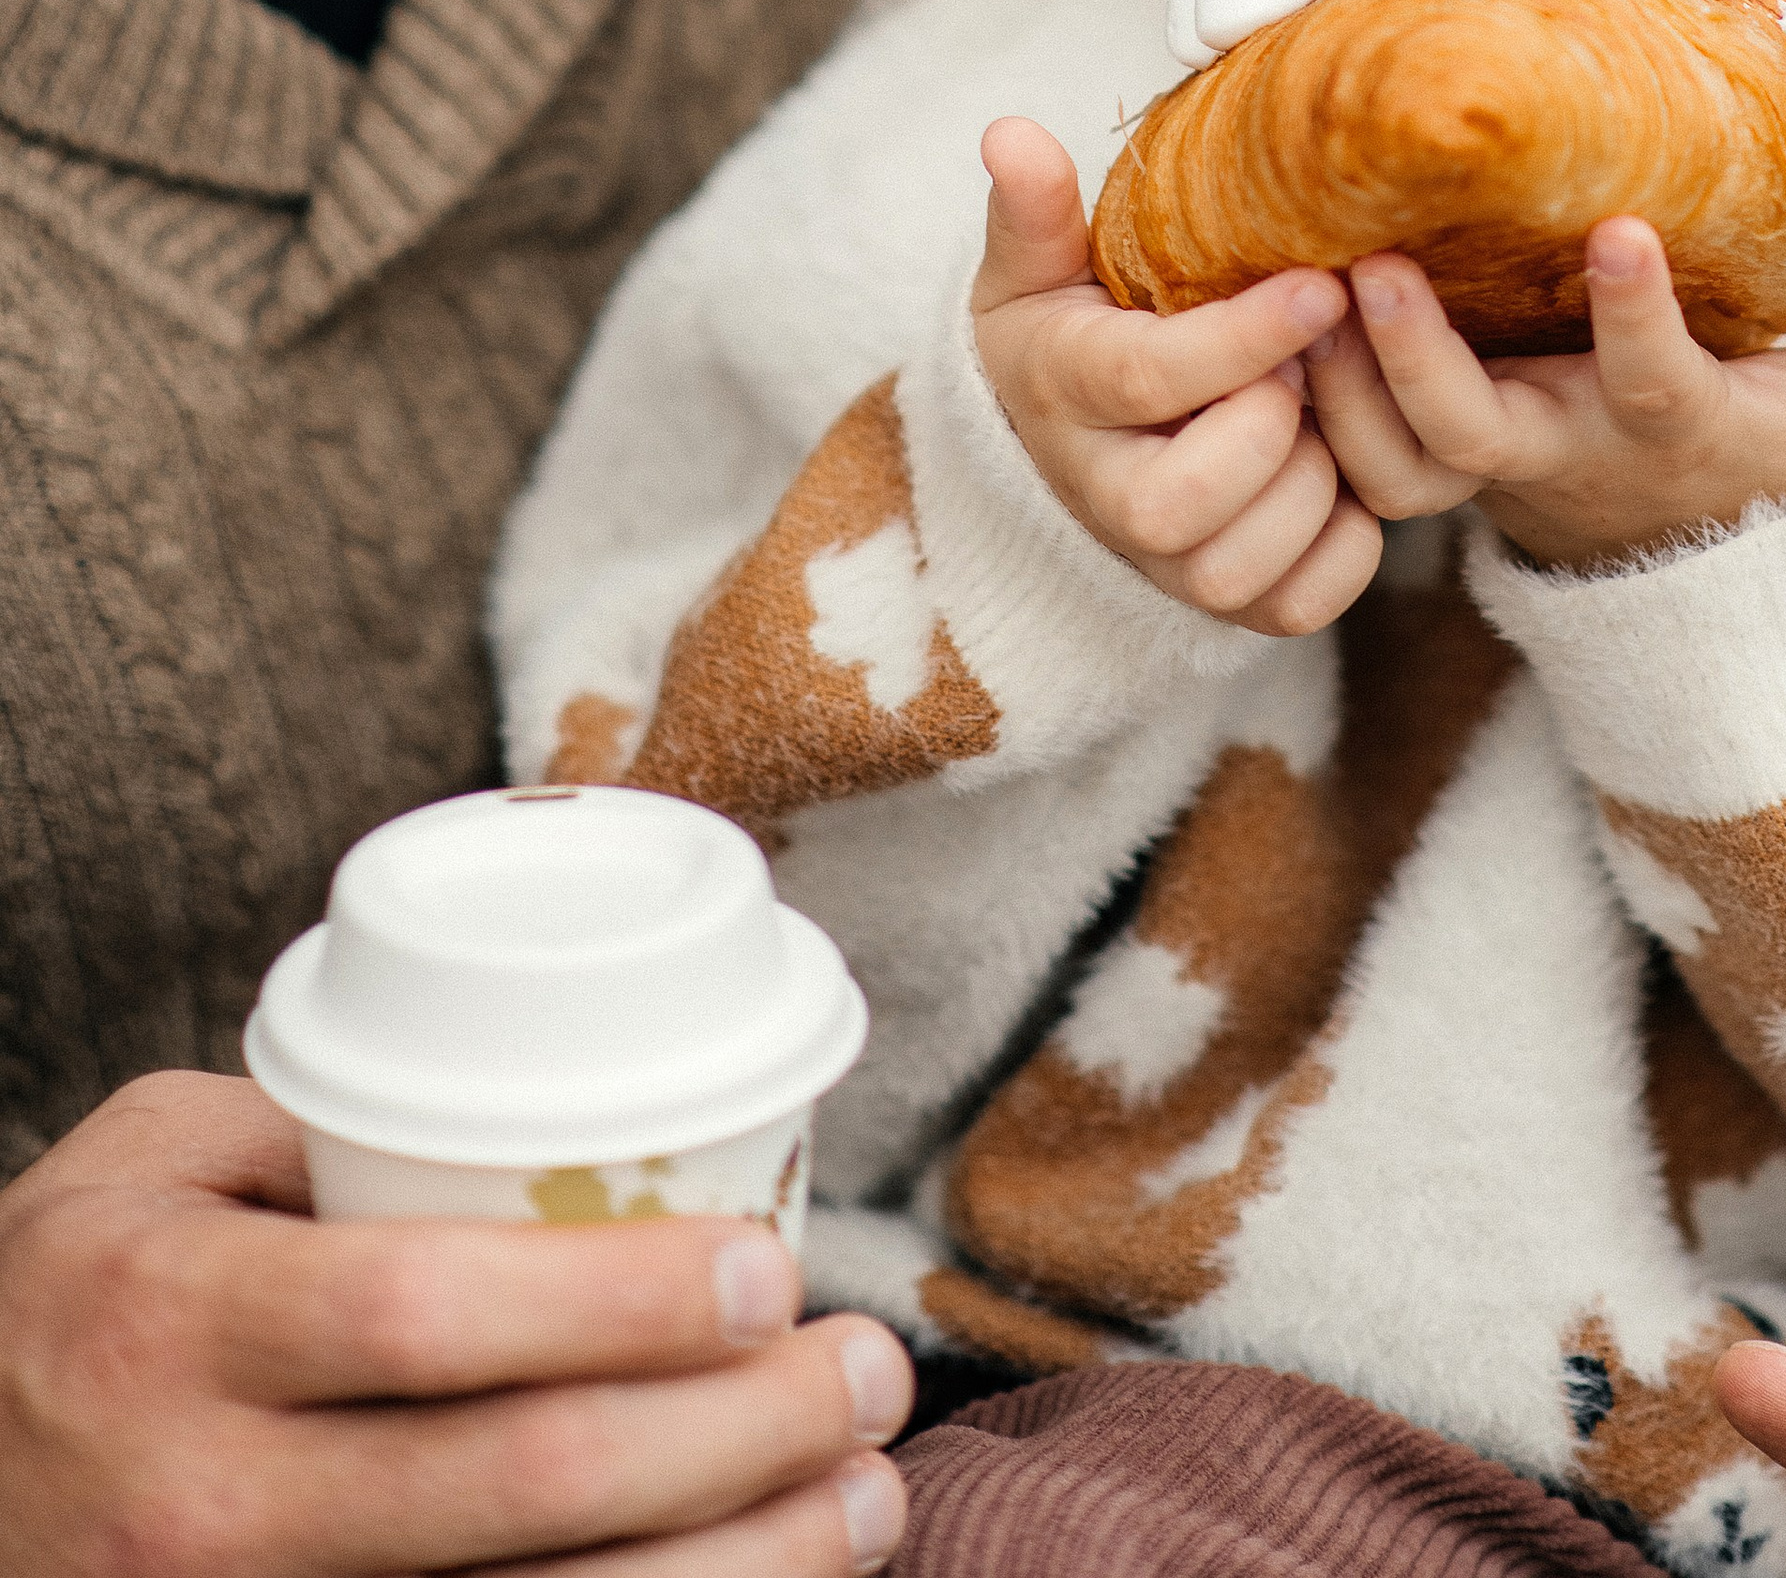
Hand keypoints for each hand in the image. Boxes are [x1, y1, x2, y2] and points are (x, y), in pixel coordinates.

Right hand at [0, 1069, 913, 1576]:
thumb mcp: (140, 1168)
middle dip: (734, 1436)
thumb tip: (558, 1093)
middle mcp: (203, 1504)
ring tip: (867, 1497)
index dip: (615, 1303)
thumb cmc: (60, 1304)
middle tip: (867, 1368)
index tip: (764, 1268)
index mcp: (174, 1322)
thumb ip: (323, 1126)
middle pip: (518, 1488)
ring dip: (737, 1573)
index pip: (425, 1316)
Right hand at [972, 117, 1379, 635]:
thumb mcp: (1037, 266)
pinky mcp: (1228, 608)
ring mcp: (1166, 565)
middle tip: (1308, 359)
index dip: (1242, 338)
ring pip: (1241, 565)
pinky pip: (1302, 606)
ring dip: (1310, 485)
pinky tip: (1341, 475)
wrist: (1066, 446)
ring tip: (1320, 412)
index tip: (1319, 283)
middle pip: (1181, 500)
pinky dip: (1345, 548)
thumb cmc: (1070, 331)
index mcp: (1064, 394)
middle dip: (1268, 425)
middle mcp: (1105, 496)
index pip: (1147, 380)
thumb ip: (1033, 207)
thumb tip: (1010, 131)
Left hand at [1304, 171, 1785, 568]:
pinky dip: (1316, 403)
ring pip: (1394, 456)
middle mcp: (1566, 451)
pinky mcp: (1442, 464)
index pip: (1651, 377)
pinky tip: (1285, 310)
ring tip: (1310, 284)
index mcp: (1671, 429)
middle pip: (1470, 433)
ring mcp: (1493, 467)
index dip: (1635, 313)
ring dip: (1343, 380)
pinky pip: (1362, 460)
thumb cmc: (1778, 456)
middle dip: (1417, 360)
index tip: (1621, 227)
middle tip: (1376, 270)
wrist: (1694, 567)